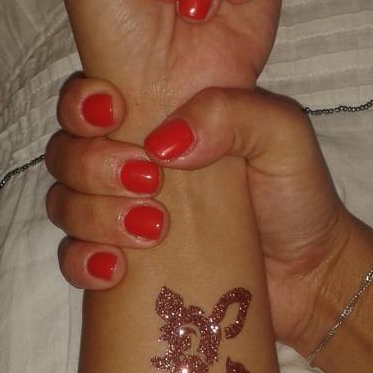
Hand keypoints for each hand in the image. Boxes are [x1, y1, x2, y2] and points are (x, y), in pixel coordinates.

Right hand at [45, 75, 355, 348]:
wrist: (309, 273)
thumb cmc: (296, 195)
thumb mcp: (283, 136)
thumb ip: (234, 114)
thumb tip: (165, 143)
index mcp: (163, 121)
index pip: (92, 98)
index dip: (81, 103)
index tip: (111, 113)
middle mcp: (133, 162)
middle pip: (67, 151)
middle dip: (91, 164)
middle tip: (147, 181)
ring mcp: (124, 215)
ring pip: (64, 202)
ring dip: (92, 213)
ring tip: (151, 229)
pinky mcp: (125, 264)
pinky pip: (75, 259)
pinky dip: (82, 262)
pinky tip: (114, 270)